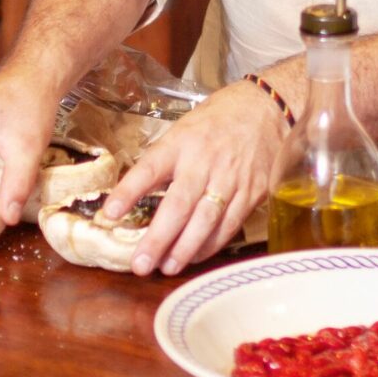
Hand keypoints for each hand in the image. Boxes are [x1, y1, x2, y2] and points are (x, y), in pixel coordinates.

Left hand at [97, 82, 289, 275]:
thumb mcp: (184, 130)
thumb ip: (165, 161)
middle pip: (179, 205)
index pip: (149, 169)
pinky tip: (195, 257)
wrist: (267, 108)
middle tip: (140, 265)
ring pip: (205, 220)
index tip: (110, 214)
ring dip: (184, 249)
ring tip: (167, 268)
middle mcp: (204, 162)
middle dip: (158, 238)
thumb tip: (136, 195)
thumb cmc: (218, 119)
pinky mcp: (252, 192)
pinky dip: (211, 245)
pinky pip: (229, 225)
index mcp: (181, 142)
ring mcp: (231, 178)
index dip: (128, 192)